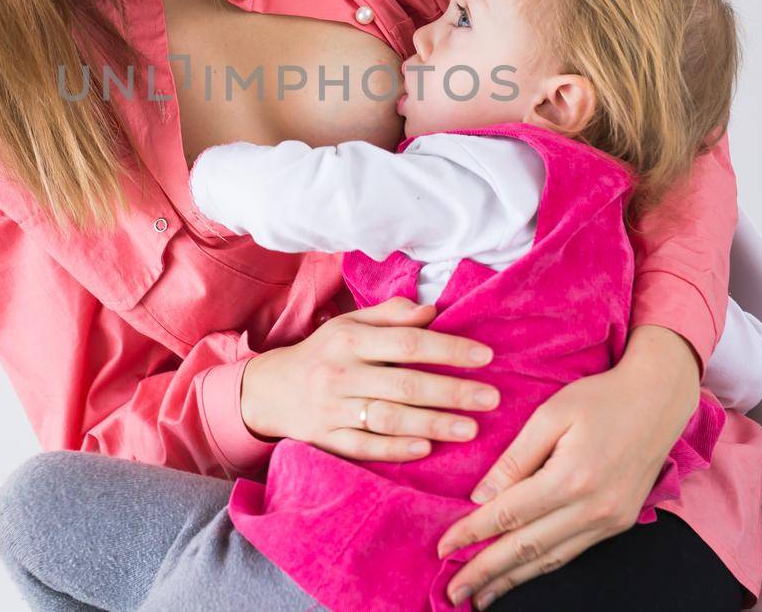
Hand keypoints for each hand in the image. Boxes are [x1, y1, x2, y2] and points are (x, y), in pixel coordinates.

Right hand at [239, 296, 501, 461]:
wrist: (269, 391)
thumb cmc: (323, 353)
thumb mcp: (350, 325)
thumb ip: (390, 317)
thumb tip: (432, 311)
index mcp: (350, 340)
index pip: (408, 343)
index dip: (448, 349)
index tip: (485, 356)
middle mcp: (341, 374)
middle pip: (404, 384)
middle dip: (452, 391)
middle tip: (491, 398)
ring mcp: (332, 409)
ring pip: (388, 418)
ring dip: (432, 424)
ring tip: (470, 428)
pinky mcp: (327, 439)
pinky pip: (365, 447)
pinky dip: (395, 449)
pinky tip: (426, 449)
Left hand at [434, 325, 700, 608]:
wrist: (659, 399)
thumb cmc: (601, 397)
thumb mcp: (551, 414)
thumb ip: (515, 459)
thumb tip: (481, 498)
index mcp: (571, 478)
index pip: (508, 515)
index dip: (472, 534)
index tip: (443, 548)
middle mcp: (592, 508)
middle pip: (527, 548)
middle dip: (486, 573)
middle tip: (454, 593)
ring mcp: (610, 520)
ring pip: (550, 560)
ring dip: (513, 580)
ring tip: (482, 598)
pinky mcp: (619, 523)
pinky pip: (572, 552)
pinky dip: (542, 567)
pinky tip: (521, 574)